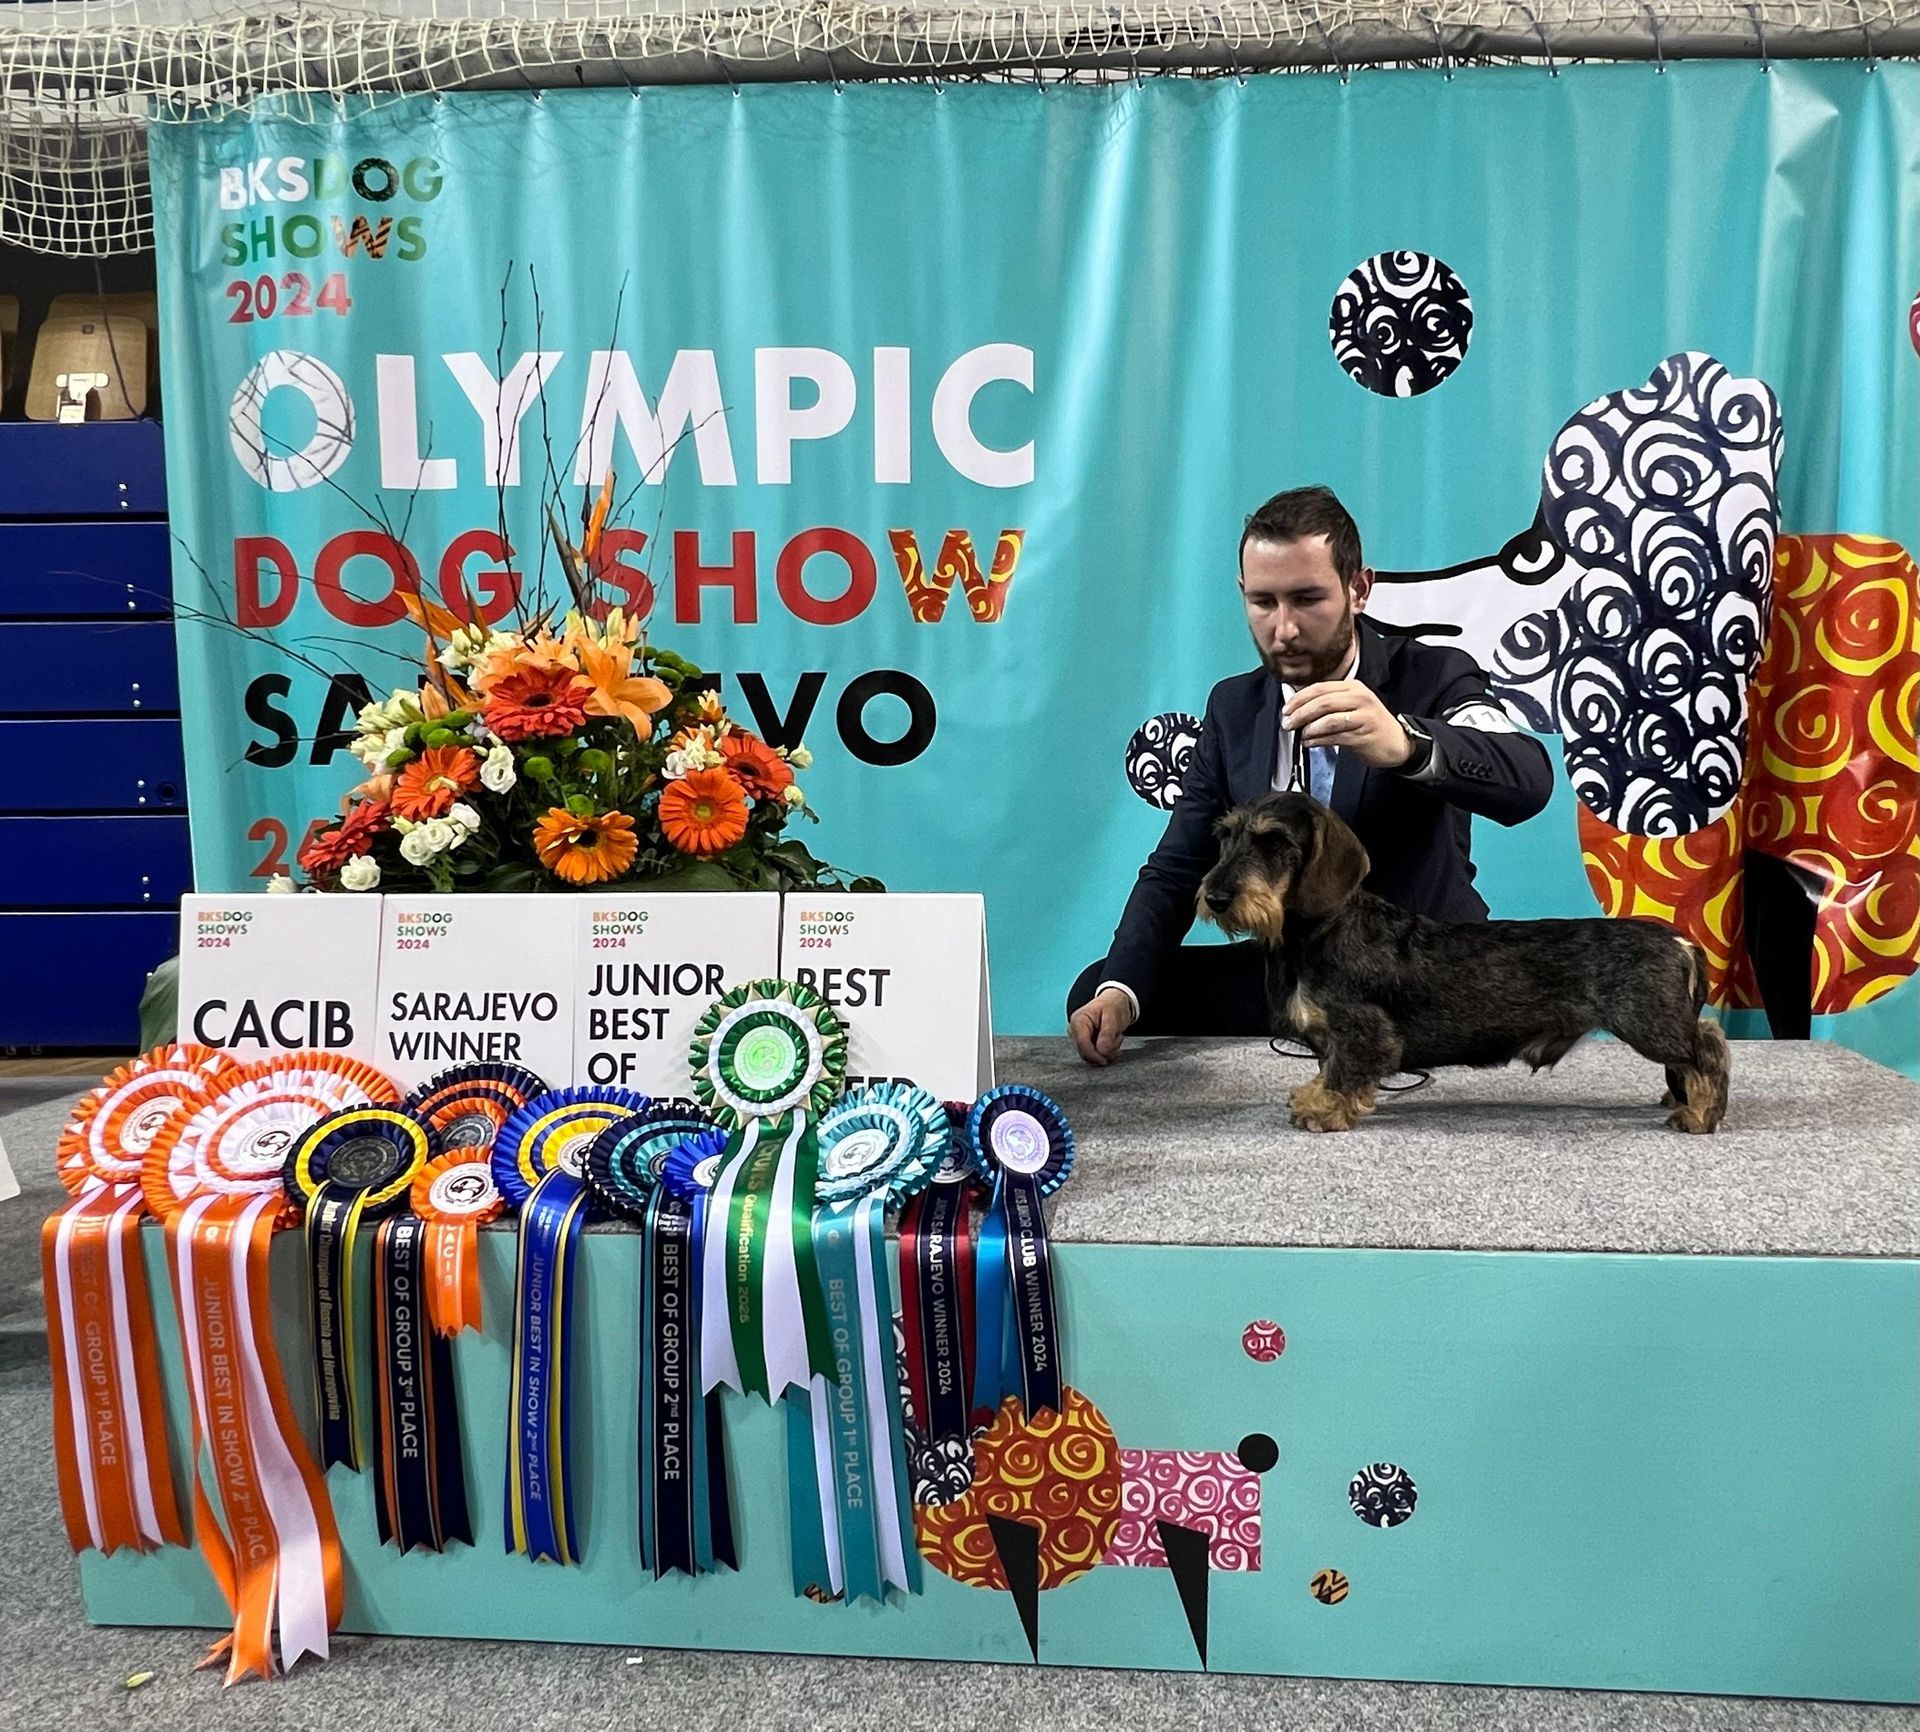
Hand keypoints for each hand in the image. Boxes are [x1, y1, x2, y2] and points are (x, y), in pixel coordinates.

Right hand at [1069, 986, 1134, 1066]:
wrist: (1114, 1002)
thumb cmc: (1113, 1006)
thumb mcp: (1113, 1016)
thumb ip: (1107, 1034)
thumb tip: (1102, 1052)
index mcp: (1079, 1021)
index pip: (1082, 1044)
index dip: (1094, 1056)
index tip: (1105, 1060)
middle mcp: (1074, 1030)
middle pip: (1085, 1053)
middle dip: (1103, 1052)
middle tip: (1118, 1040)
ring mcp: (1078, 1037)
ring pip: (1090, 1056)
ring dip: (1107, 1052)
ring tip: (1116, 1037)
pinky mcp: (1084, 1043)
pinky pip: (1094, 1055)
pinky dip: (1106, 1052)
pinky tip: (1113, 1042)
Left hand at [1282, 680, 1411, 768]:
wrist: (1397, 741)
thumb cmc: (1369, 724)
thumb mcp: (1351, 706)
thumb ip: (1328, 705)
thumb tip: (1297, 711)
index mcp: (1353, 687)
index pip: (1319, 688)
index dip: (1299, 699)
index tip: (1286, 709)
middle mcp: (1359, 698)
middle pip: (1322, 702)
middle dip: (1300, 714)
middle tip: (1287, 723)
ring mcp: (1363, 716)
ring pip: (1328, 719)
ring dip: (1309, 728)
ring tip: (1300, 735)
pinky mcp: (1364, 734)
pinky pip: (1335, 736)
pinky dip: (1318, 740)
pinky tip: (1310, 743)